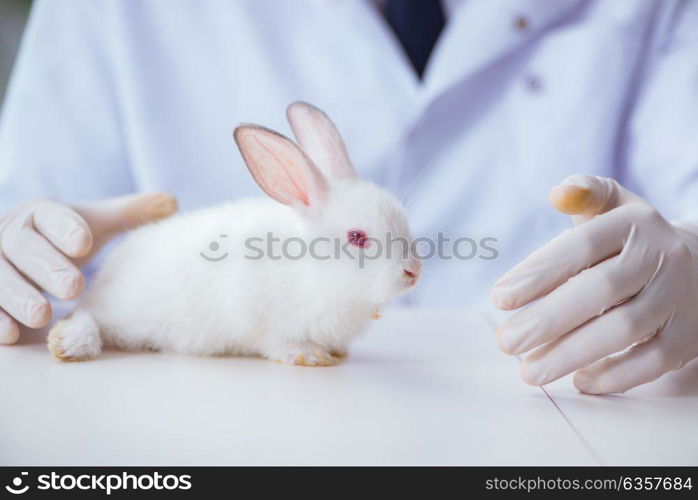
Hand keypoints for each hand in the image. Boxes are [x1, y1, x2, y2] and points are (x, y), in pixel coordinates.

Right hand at [0, 193, 176, 343]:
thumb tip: (172, 203)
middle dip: (46, 267)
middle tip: (74, 288)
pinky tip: (11, 335)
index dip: (65, 228)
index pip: (49, 215)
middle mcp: (10, 234)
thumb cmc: (62, 241)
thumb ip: (131, 214)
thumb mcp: (95, 224)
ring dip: (18, 296)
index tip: (86, 244)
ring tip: (43, 316)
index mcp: (40, 214)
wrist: (19, 255)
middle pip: (21, 246)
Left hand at [492, 175, 697, 393]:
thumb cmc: (632, 239)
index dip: (538, 273)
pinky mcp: (688, 336)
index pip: (580, 247)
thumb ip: (585, 194)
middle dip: (547, 320)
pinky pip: (653, 361)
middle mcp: (661, 257)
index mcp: (633, 223)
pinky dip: (615, 375)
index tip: (498, 299)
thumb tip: (558, 193)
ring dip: (571, 354)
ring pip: (624, 329)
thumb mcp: (612, 207)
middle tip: (506, 343)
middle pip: (600, 290)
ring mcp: (678, 298)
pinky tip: (579, 381)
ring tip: (529, 371)